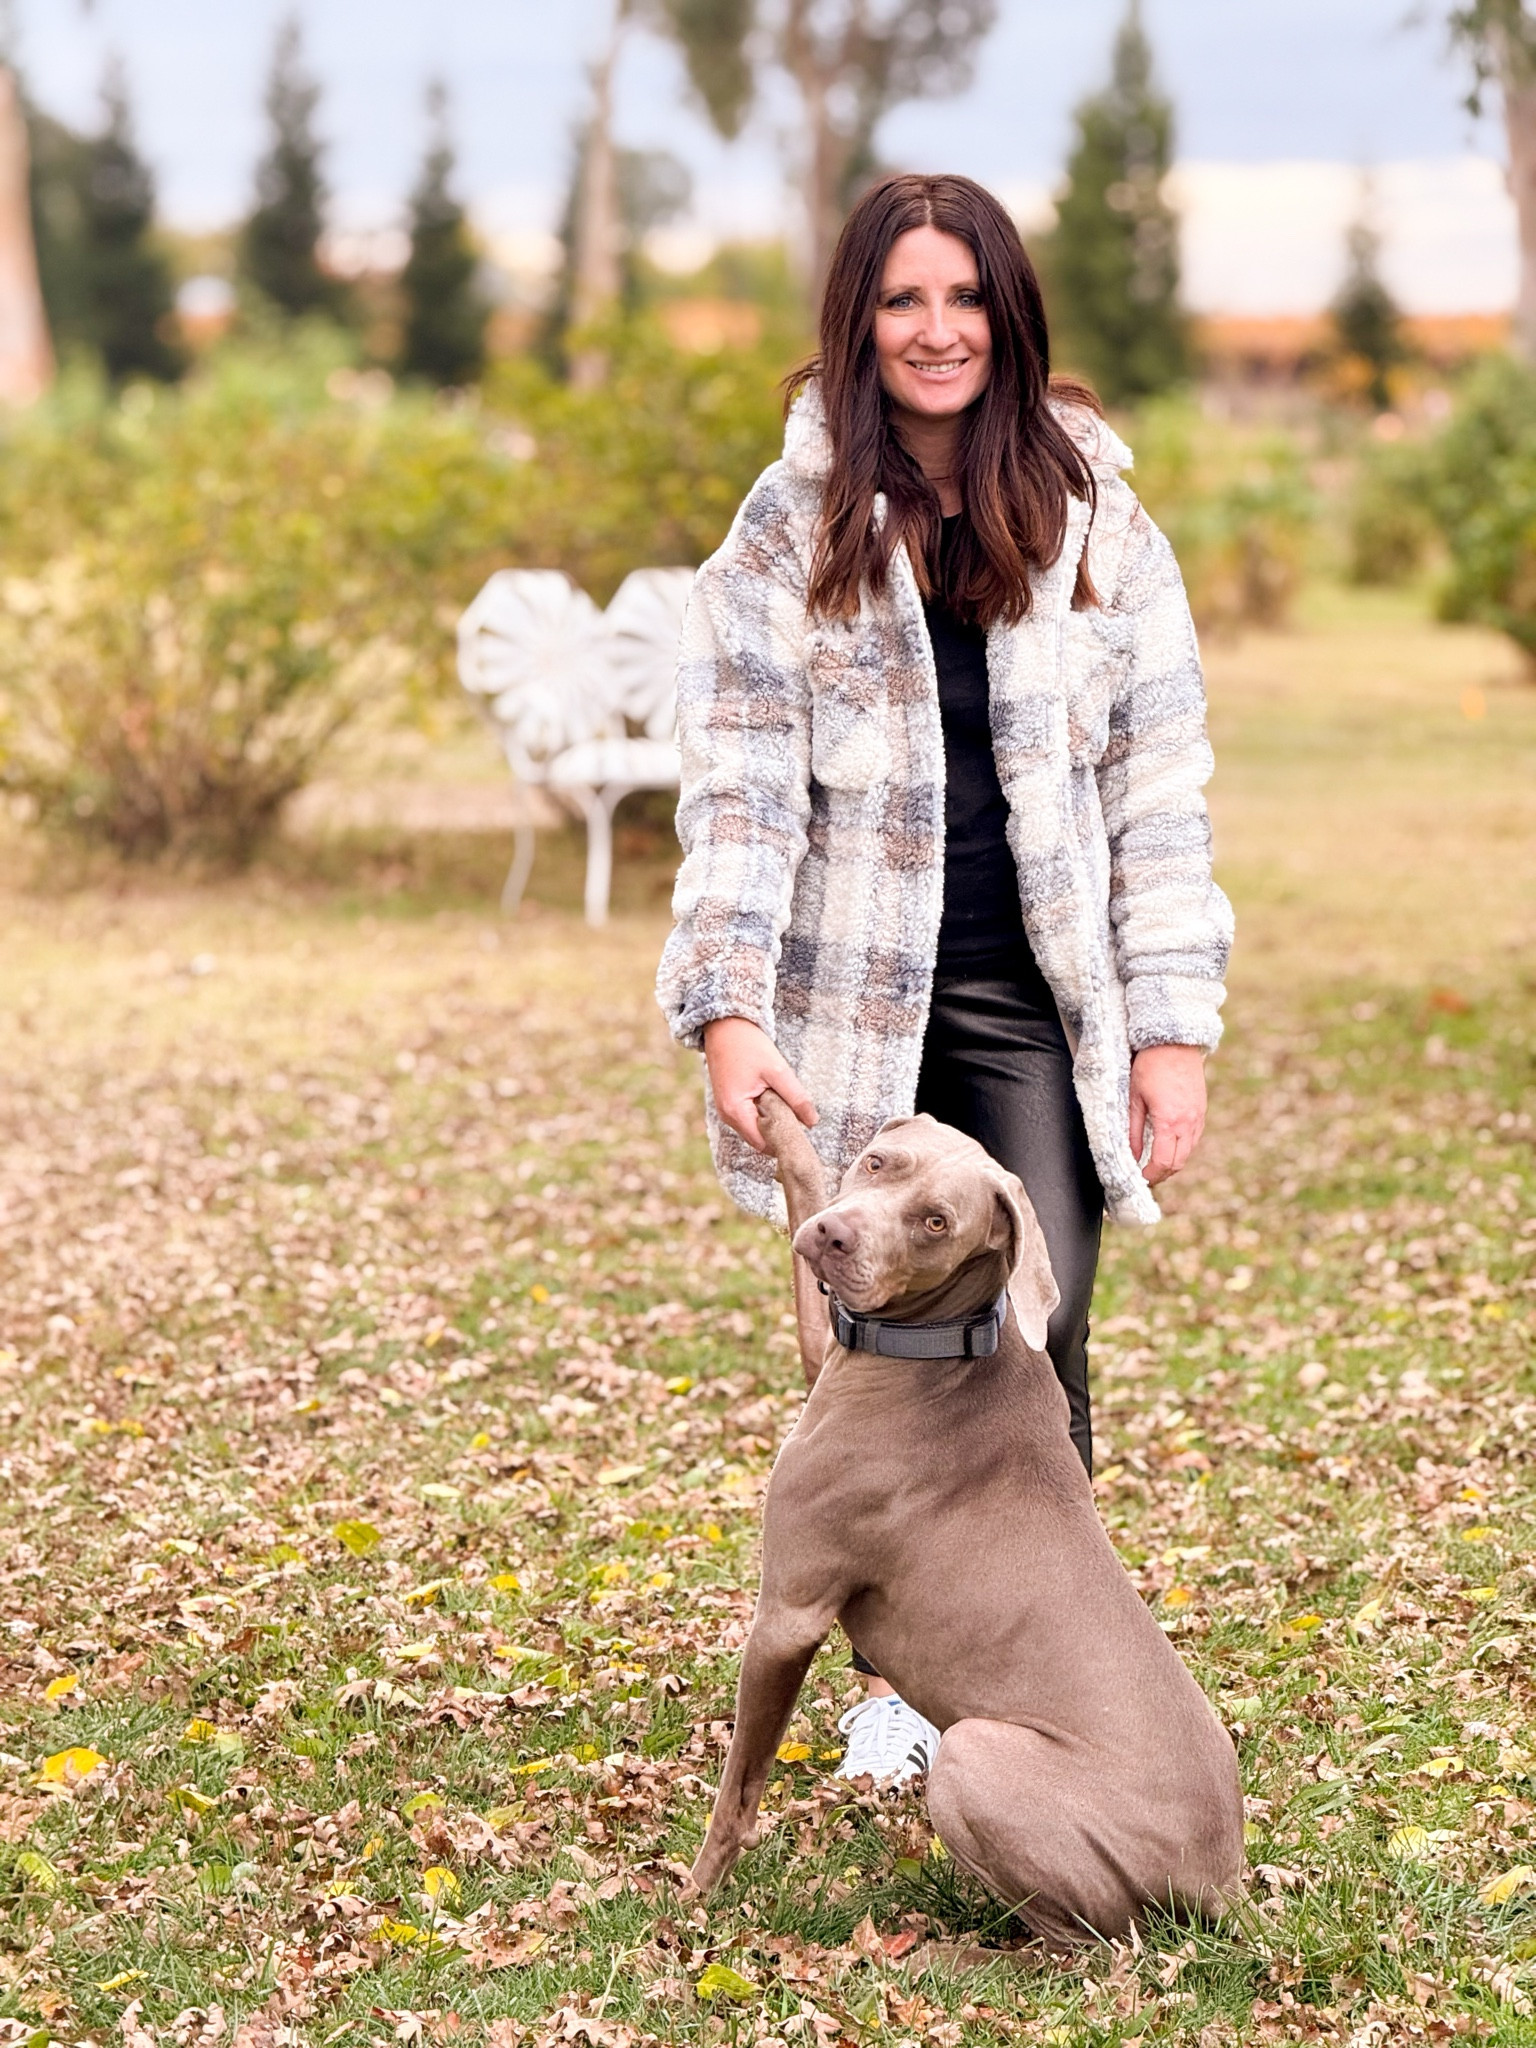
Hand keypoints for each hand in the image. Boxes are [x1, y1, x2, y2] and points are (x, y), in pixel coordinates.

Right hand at [703, 1017, 817, 1152]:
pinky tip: (774, 1097)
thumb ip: (796, 1098)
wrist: (725, 1026)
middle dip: (779, 1130)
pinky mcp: (730, 1102)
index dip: (783, 1141)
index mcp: (735, 1111)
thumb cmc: (748, 1045)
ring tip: (785, 1102)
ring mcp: (726, 1110)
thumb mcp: (778, 1071)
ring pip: (755, 1127)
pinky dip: (763, 1112)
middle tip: (798, 1115)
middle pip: (759, 1138)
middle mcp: (727, 1115)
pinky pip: (750, 1117)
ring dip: (772, 1120)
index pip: (763, 1144)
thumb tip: (812, 1122)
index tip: (802, 1132)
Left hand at [1128, 1044, 1206, 1185]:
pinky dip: (1182, 1148)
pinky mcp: (1202, 1111)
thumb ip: (1132, 1130)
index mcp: (1169, 1121)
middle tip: (1146, 1175)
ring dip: (1173, 1162)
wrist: (1175, 1042)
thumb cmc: (1150, 1066)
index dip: (1151, 1175)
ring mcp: (1198, 1117)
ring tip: (1155, 1162)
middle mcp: (1188, 1123)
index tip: (1139, 1178)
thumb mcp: (1134, 1098)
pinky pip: (1194, 1139)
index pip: (1163, 1162)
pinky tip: (1168, 1145)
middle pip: (1178, 1163)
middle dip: (1162, 1174)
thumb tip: (1131, 1156)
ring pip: (1188, 1152)